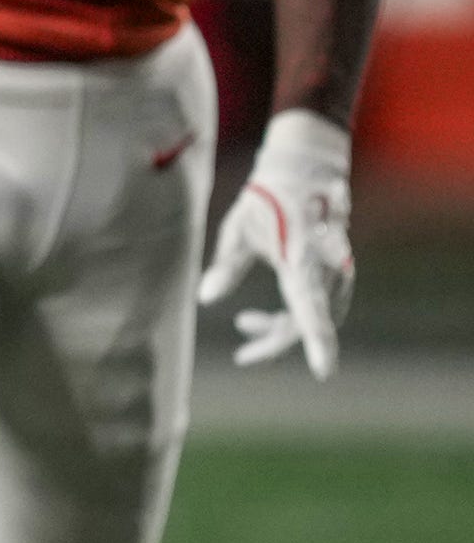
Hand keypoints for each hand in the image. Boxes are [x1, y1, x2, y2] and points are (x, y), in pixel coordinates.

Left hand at [199, 109, 352, 377]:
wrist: (305, 170)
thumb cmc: (267, 198)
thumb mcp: (239, 228)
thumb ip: (226, 265)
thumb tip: (204, 298)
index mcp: (303, 260)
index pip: (311, 310)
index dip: (318, 343)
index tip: (324, 372)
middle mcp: (328, 271)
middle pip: (308, 322)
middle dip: (276, 339)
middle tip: (243, 351)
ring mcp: (336, 273)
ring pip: (313, 317)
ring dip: (281, 327)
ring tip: (244, 324)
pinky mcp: (335, 274)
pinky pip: (316, 306)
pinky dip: (292, 317)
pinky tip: (261, 318)